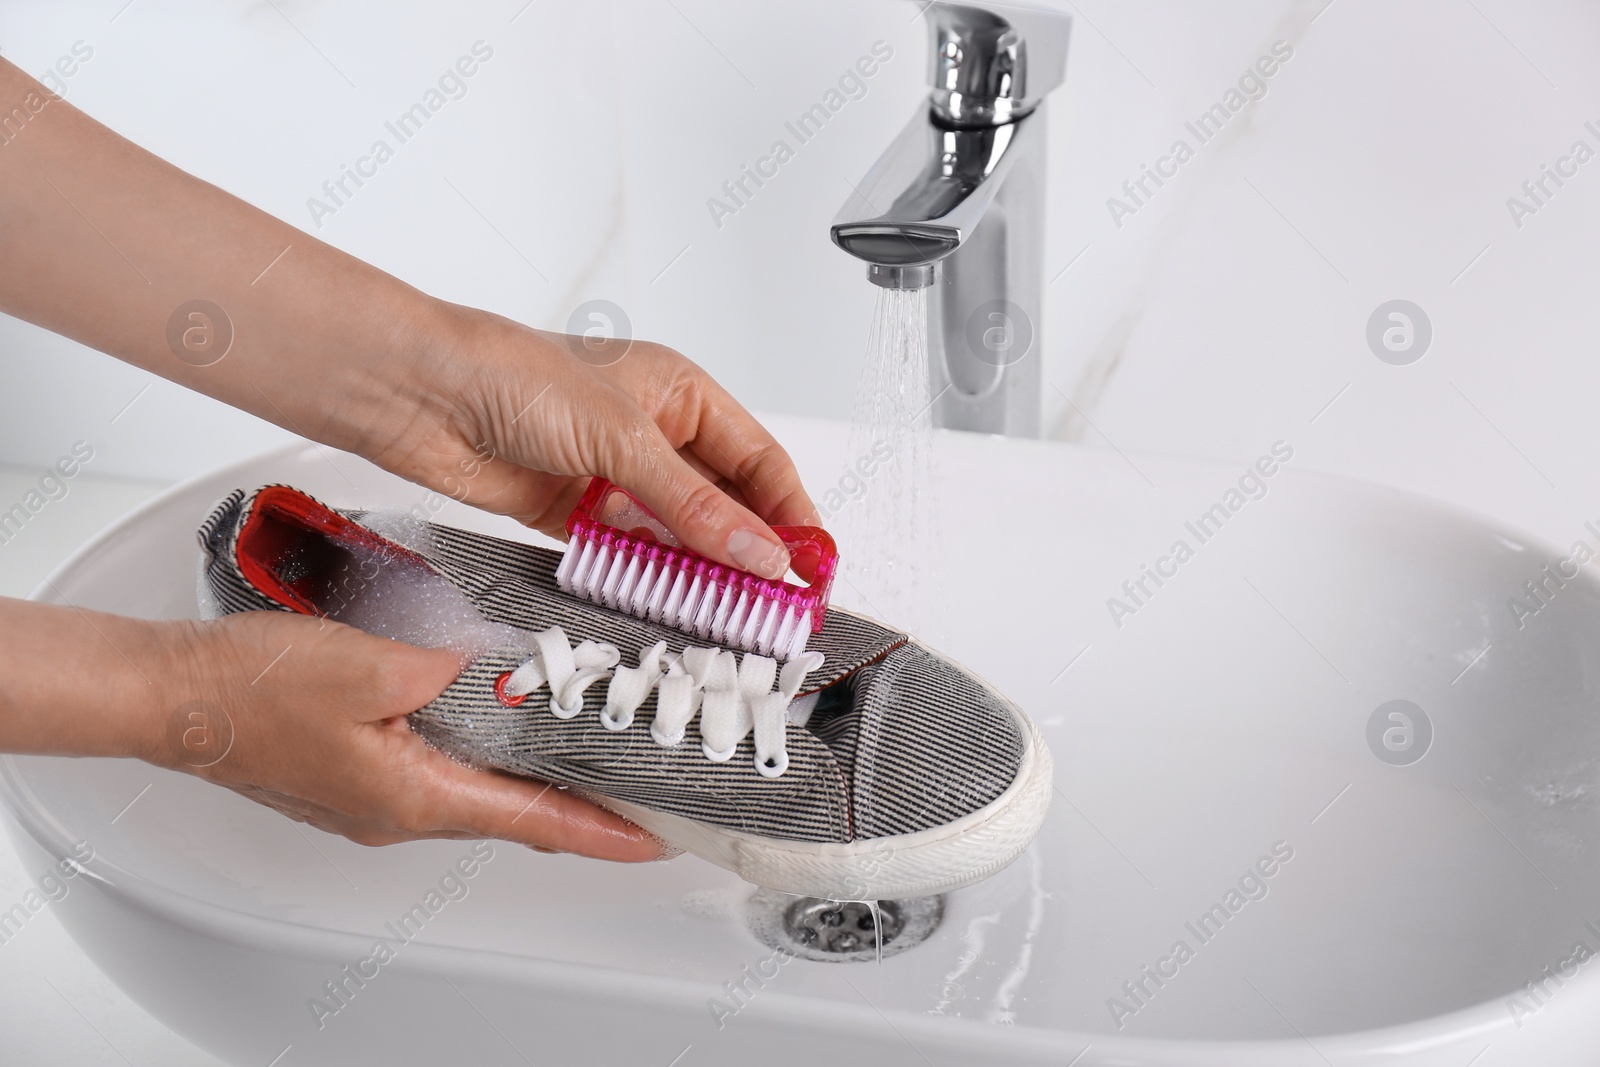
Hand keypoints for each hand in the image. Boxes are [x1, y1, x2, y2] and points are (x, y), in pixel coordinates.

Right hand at [152, 610, 661, 860]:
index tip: (656, 837)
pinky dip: (488, 755)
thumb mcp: (374, 665)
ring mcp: (377, 796)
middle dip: (583, 804)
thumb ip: (452, 667)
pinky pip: (443, 770)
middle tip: (641, 784)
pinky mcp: (359, 772)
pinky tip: (503, 722)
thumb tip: (500, 667)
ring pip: (480, 791)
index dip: (604, 832)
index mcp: (415, 797)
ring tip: (592, 748)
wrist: (175, 694)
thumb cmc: (253, 690)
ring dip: (536, 776)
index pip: (535, 823)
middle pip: (516, 813)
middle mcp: (401, 811)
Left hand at [358, 304, 819, 580]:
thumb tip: (760, 553)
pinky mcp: (574, 513)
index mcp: (683, 394)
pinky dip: (649, 580)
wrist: (421, 395)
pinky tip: (668, 604)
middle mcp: (654, 435)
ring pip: (677, 535)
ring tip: (728, 615)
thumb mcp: (624, 438)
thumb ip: (694, 505)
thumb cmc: (515, 375)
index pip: (761, 462)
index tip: (813, 567)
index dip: (792, 515)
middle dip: (750, 553)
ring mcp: (614, 476)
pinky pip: (628, 555)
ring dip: (701, 572)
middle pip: (724, 504)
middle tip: (775, 605)